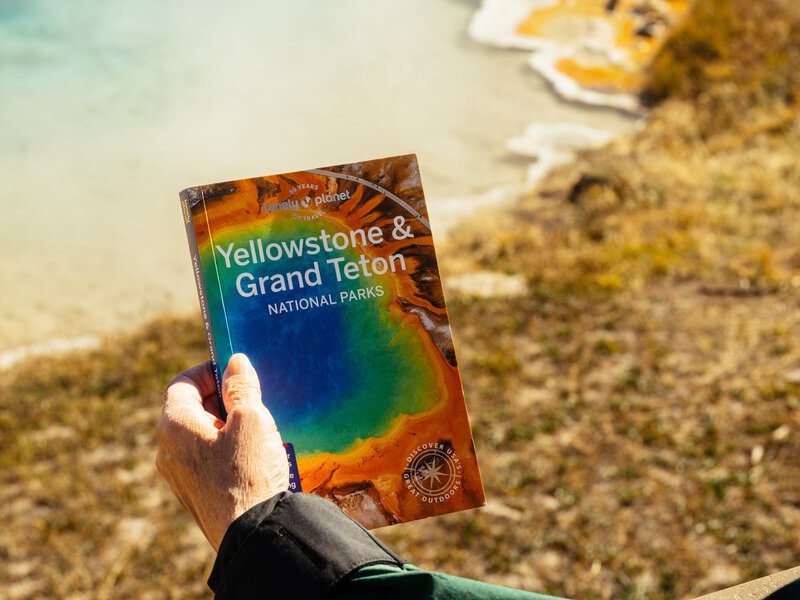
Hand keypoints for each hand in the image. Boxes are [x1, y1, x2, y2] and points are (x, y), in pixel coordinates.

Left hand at [156, 354, 288, 549]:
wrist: (252, 534)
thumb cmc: (249, 473)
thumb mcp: (252, 419)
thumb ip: (242, 387)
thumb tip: (235, 363)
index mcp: (174, 425)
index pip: (183, 383)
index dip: (209, 371)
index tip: (234, 371)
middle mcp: (168, 450)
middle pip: (190, 409)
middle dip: (221, 398)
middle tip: (251, 396)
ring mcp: (179, 476)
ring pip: (200, 436)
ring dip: (225, 424)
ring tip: (257, 426)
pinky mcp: (194, 495)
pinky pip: (206, 460)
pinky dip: (225, 449)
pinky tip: (253, 455)